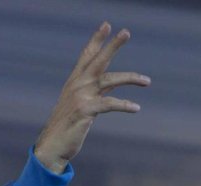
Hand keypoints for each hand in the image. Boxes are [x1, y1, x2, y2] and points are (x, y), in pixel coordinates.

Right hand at [34, 22, 149, 173]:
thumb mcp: (81, 103)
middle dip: (113, 46)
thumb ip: (97, 90)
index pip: (87, 55)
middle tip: (126, 32)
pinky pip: (109, 104)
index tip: (108, 25)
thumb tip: (113, 82)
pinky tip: (136, 107)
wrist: (53, 146)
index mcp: (75, 81)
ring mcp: (81, 97)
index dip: (97, 40)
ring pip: (109, 80)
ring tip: (147, 81)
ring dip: (130, 78)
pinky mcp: (85, 111)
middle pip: (98, 60)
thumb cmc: (68, 125)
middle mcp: (77, 85)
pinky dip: (124, 105)